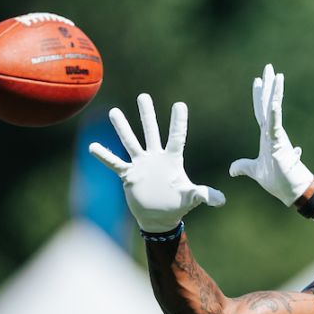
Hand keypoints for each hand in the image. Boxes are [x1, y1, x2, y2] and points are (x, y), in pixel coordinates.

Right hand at [89, 93, 225, 232]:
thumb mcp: (191, 198)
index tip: (179, 104)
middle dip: (147, 114)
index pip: (176, 137)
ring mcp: (141, 164)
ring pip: (130, 142)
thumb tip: (221, 200)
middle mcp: (155, 157)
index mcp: (172, 160)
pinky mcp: (129, 175)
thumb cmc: (177, 205)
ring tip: (114, 111)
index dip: (178, 122)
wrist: (159, 218)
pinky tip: (92, 147)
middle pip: (151, 132)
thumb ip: (204, 195)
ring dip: (122, 128)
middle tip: (143, 95)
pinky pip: (115, 164)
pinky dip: (104, 157)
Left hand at [228, 63, 313, 205]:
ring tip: (277, 75)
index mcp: (267, 136)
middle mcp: (273, 132)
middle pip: (268, 104)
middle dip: (268, 86)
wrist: (292, 192)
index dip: (259, 95)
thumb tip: (232, 170)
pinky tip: (273, 102)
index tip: (257, 79)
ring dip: (275, 92)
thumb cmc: (279, 180)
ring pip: (275, 110)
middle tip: (268, 66)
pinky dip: (274, 114)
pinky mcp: (280, 145)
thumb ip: (243, 167)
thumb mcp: (255, 171)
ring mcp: (277, 137)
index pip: (260, 111)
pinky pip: (276, 126)